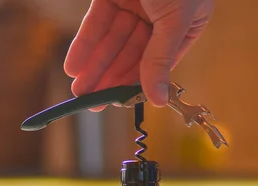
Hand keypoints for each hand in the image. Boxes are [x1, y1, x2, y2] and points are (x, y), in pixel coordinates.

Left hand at [64, 0, 213, 106]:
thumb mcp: (175, 18)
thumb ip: (161, 58)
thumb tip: (158, 100)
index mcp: (183, 26)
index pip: (155, 64)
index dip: (133, 84)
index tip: (114, 103)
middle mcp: (159, 19)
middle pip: (129, 56)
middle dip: (108, 78)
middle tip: (88, 102)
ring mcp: (135, 5)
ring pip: (111, 43)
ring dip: (93, 67)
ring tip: (77, 90)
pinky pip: (97, 24)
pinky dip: (84, 44)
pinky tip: (73, 66)